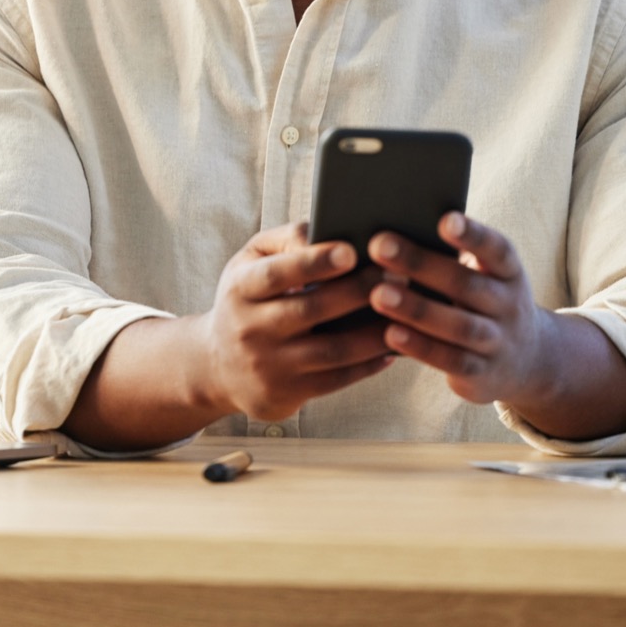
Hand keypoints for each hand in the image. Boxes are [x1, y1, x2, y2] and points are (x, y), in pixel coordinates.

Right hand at [195, 222, 393, 419]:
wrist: (217, 366)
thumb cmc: (248, 299)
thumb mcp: (251, 263)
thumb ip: (287, 241)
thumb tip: (329, 232)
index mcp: (240, 288)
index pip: (276, 274)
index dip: (313, 263)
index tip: (351, 250)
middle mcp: (250, 329)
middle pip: (311, 310)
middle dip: (358, 292)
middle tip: (399, 275)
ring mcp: (268, 366)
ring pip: (332, 351)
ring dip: (374, 333)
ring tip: (408, 311)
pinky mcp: (286, 394)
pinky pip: (337, 379)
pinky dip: (369, 364)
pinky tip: (394, 346)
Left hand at [366, 213, 545, 406]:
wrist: (527, 361)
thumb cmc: (484, 302)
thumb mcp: (485, 278)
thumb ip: (452, 259)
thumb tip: (394, 236)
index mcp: (509, 273)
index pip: (497, 250)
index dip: (473, 235)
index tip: (445, 219)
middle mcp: (510, 306)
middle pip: (466, 284)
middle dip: (421, 264)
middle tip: (379, 245)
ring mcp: (498, 342)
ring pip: (459, 326)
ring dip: (417, 310)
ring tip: (379, 294)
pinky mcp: (481, 375)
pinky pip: (450, 361)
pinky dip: (421, 347)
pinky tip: (390, 333)